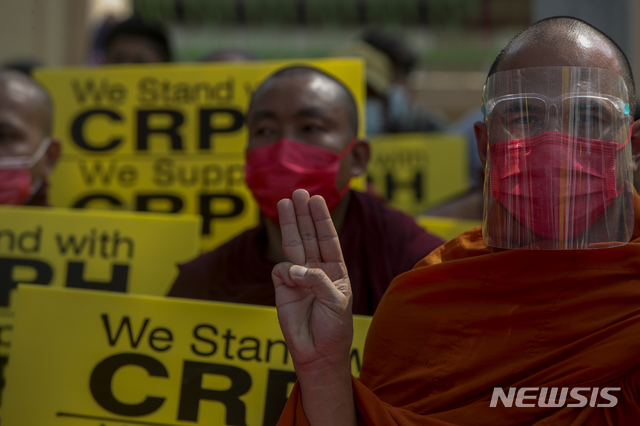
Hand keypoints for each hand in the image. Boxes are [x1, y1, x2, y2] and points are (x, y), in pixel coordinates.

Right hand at [271, 189, 353, 370]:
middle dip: (304, 215)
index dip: (322, 219)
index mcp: (336, 270)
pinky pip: (280, 271)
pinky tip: (291, 279)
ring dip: (289, 225)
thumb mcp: (336, 302)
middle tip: (298, 192)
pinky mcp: (282, 288)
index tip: (317, 199)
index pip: (328, 239)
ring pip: (293, 245)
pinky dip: (285, 271)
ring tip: (284, 203)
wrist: (318, 354)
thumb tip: (293, 268)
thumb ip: (317, 281)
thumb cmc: (334, 329)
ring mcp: (298, 278)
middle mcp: (316, 270)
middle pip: (309, 236)